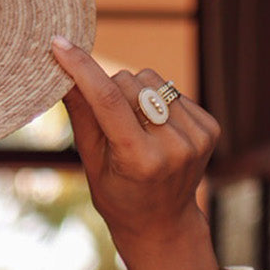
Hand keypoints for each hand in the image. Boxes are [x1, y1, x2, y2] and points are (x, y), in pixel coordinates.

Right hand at [51, 38, 223, 269]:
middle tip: (108, 121)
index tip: (60, 45)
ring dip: (136, 95)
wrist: (163, 224)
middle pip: (129, 84)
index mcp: (139, 160)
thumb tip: (62, 73)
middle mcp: (173, 147)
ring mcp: (195, 137)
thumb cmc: (118, 196)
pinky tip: (157, 132)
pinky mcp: (209, 128)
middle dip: (109, 90)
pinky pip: (173, 92)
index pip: (107, 100)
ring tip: (135, 128)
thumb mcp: (92, 164)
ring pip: (153, 82)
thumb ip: (82, 117)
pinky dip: (158, 104)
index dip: (82, 68)